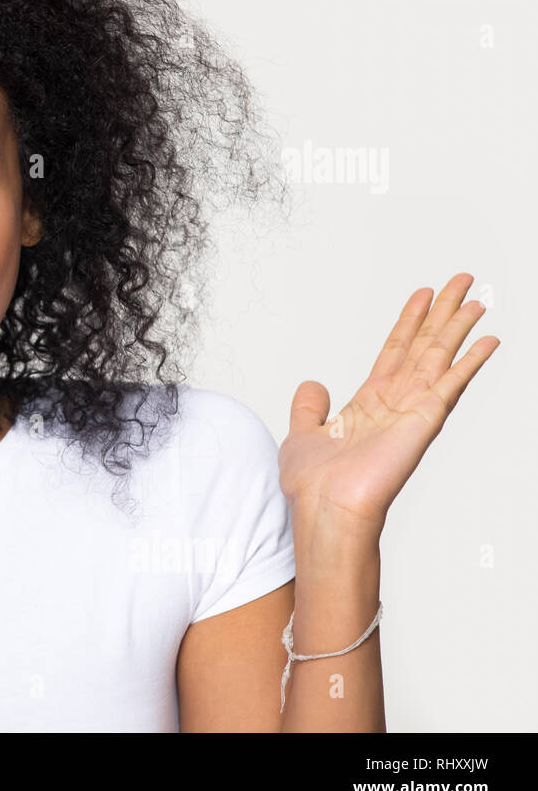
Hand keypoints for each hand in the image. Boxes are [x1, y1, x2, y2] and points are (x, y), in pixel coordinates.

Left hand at [279, 272, 499, 545]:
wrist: (325, 509)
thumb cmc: (314, 485)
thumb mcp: (302, 434)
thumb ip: (309, 408)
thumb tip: (311, 385)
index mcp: (369, 403)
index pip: (394, 351)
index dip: (408, 322)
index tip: (422, 295)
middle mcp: (395, 403)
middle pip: (423, 346)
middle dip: (441, 313)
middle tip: (460, 280)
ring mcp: (412, 410)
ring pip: (439, 356)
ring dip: (457, 326)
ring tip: (475, 298)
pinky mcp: (424, 420)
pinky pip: (451, 383)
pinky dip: (469, 361)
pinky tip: (487, 340)